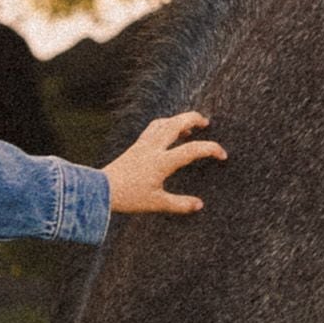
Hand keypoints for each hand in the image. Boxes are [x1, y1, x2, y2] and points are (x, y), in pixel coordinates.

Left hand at [104, 110, 225, 214]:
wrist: (101, 190)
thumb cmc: (129, 197)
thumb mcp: (157, 204)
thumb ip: (180, 204)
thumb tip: (199, 204)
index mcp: (162, 161)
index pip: (192, 149)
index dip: (210, 149)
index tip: (222, 155)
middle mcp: (153, 148)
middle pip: (176, 123)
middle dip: (193, 118)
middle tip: (206, 121)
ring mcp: (143, 144)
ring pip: (163, 123)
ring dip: (178, 119)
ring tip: (189, 125)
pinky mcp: (135, 146)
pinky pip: (153, 128)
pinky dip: (165, 124)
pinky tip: (168, 131)